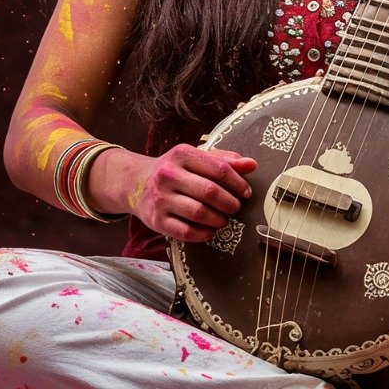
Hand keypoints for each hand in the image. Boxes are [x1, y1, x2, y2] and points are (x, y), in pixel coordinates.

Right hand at [132, 143, 256, 242]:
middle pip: (210, 192)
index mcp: (182, 154)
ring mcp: (161, 198)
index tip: (246, 192)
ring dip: (218, 219)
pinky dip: (204, 234)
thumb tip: (252, 165)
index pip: (219, 168)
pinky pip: (186, 232)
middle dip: (230, 203)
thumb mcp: (196, 158)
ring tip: (224, 219)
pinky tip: (210, 231)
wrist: (136, 183)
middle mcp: (169, 174)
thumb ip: (224, 160)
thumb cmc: (174, 169)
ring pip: (199, 213)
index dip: (237, 183)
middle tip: (236, 208)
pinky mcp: (156, 220)